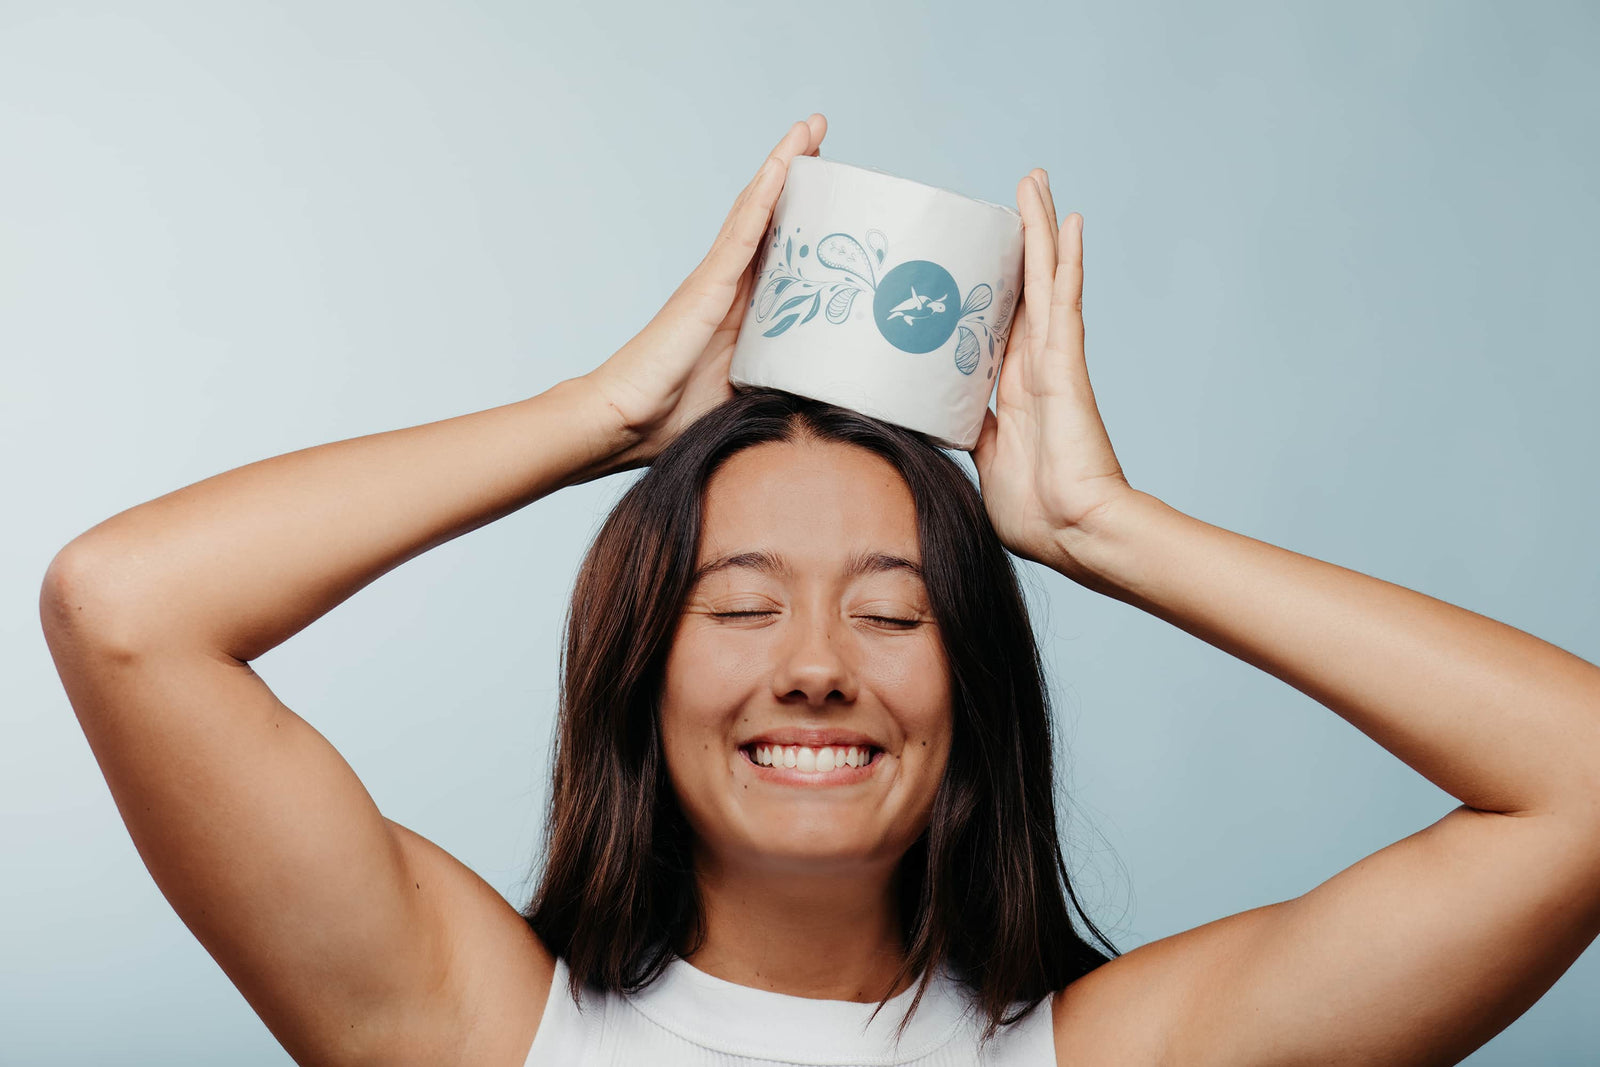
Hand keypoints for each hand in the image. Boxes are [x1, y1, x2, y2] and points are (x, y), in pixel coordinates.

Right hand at [582, 114, 827, 469]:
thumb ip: (783, 383)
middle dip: (796, 175)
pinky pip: (743, 232)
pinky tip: (784, 164)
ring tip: (811, 129)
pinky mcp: (707, 287)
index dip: (800, 214)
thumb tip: (833, 393)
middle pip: (766, 216)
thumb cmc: (678, 419)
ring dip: (784, 166)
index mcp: (739, 309)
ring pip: (755, 210)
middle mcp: (727, 285)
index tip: (832, 187)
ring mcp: (715, 281)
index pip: (775, 249)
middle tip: (824, 136)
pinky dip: (765, 195)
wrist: (626, 424)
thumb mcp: (750, 396)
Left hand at [971, 170, 1134, 570]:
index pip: (999, 323)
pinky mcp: (1066, 366)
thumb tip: (928, 419)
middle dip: (1020, 239)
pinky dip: (1065, 261)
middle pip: (1025, 287)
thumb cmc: (1037, 515)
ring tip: (1035, 183)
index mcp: (1015, 391)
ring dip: (1040, 230)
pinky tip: (1069, 221)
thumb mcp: (984, 464)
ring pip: (1044, 280)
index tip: (978, 254)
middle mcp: (1036, 366)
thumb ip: (966, 435)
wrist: (1076, 534)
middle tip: (1016, 192)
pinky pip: (1063, 302)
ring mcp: (1054, 362)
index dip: (991, 286)